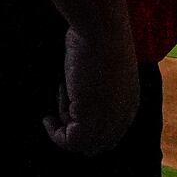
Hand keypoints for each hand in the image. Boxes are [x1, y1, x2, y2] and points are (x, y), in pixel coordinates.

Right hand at [45, 21, 139, 155]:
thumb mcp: (104, 66)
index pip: (111, 134)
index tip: (68, 116)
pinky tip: (47, 116)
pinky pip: (68, 141)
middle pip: (98, 145)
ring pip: (81, 143)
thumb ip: (99, 87)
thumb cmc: (101, 39)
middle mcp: (122, 118)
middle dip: (76, 133)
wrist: (101, 31)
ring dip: (64, 125)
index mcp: (129, 105)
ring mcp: (108, 122)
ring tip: (61, 96)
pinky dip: (55, 132)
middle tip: (57, 117)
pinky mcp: (90, 121)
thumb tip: (81, 94)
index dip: (89, 129)